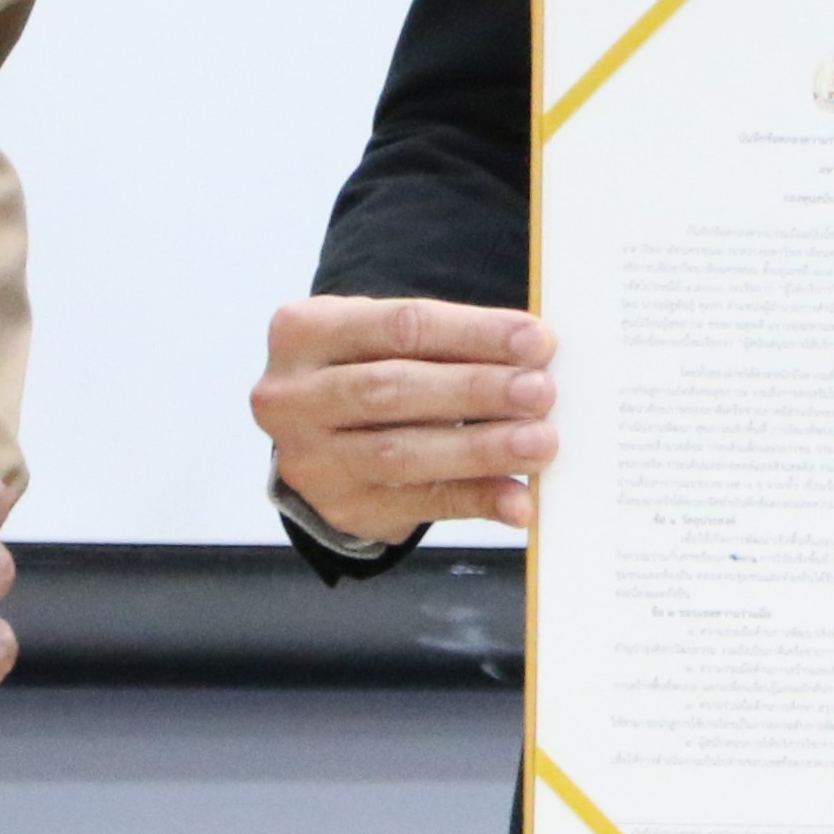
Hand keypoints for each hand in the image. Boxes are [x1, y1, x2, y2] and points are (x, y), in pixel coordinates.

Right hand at [253, 295, 556, 541]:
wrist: (322, 432)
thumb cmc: (373, 366)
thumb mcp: (387, 338)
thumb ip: (449, 341)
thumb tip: (534, 354)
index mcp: (304, 331)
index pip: (401, 325)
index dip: (475, 333)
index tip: (537, 341)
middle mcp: (292, 397)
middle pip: (394, 389)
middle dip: (476, 390)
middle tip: (541, 392)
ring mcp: (309, 460)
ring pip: (401, 454)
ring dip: (479, 450)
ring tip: (539, 443)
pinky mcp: (341, 508)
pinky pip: (417, 505)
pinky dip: (475, 501)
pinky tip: (517, 499)